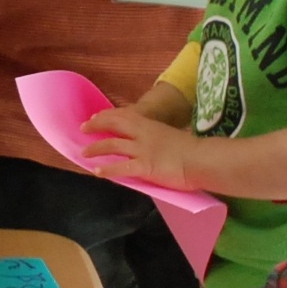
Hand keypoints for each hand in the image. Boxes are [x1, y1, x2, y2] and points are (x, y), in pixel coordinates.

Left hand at [78, 105, 197, 186]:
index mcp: (151, 125)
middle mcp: (143, 134)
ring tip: (84, 153)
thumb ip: (161, 139)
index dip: (108, 115)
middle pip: (114, 124)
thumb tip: (157, 145)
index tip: (97, 116)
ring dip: (96, 148)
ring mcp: (143, 150)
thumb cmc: (194, 150)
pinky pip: (121, 168)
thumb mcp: (174, 137)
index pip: (125, 115)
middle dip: (97, 125)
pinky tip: (97, 172)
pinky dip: (107, 170)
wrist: (203, 159)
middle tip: (84, 128)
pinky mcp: (145, 167)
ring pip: (112, 145)